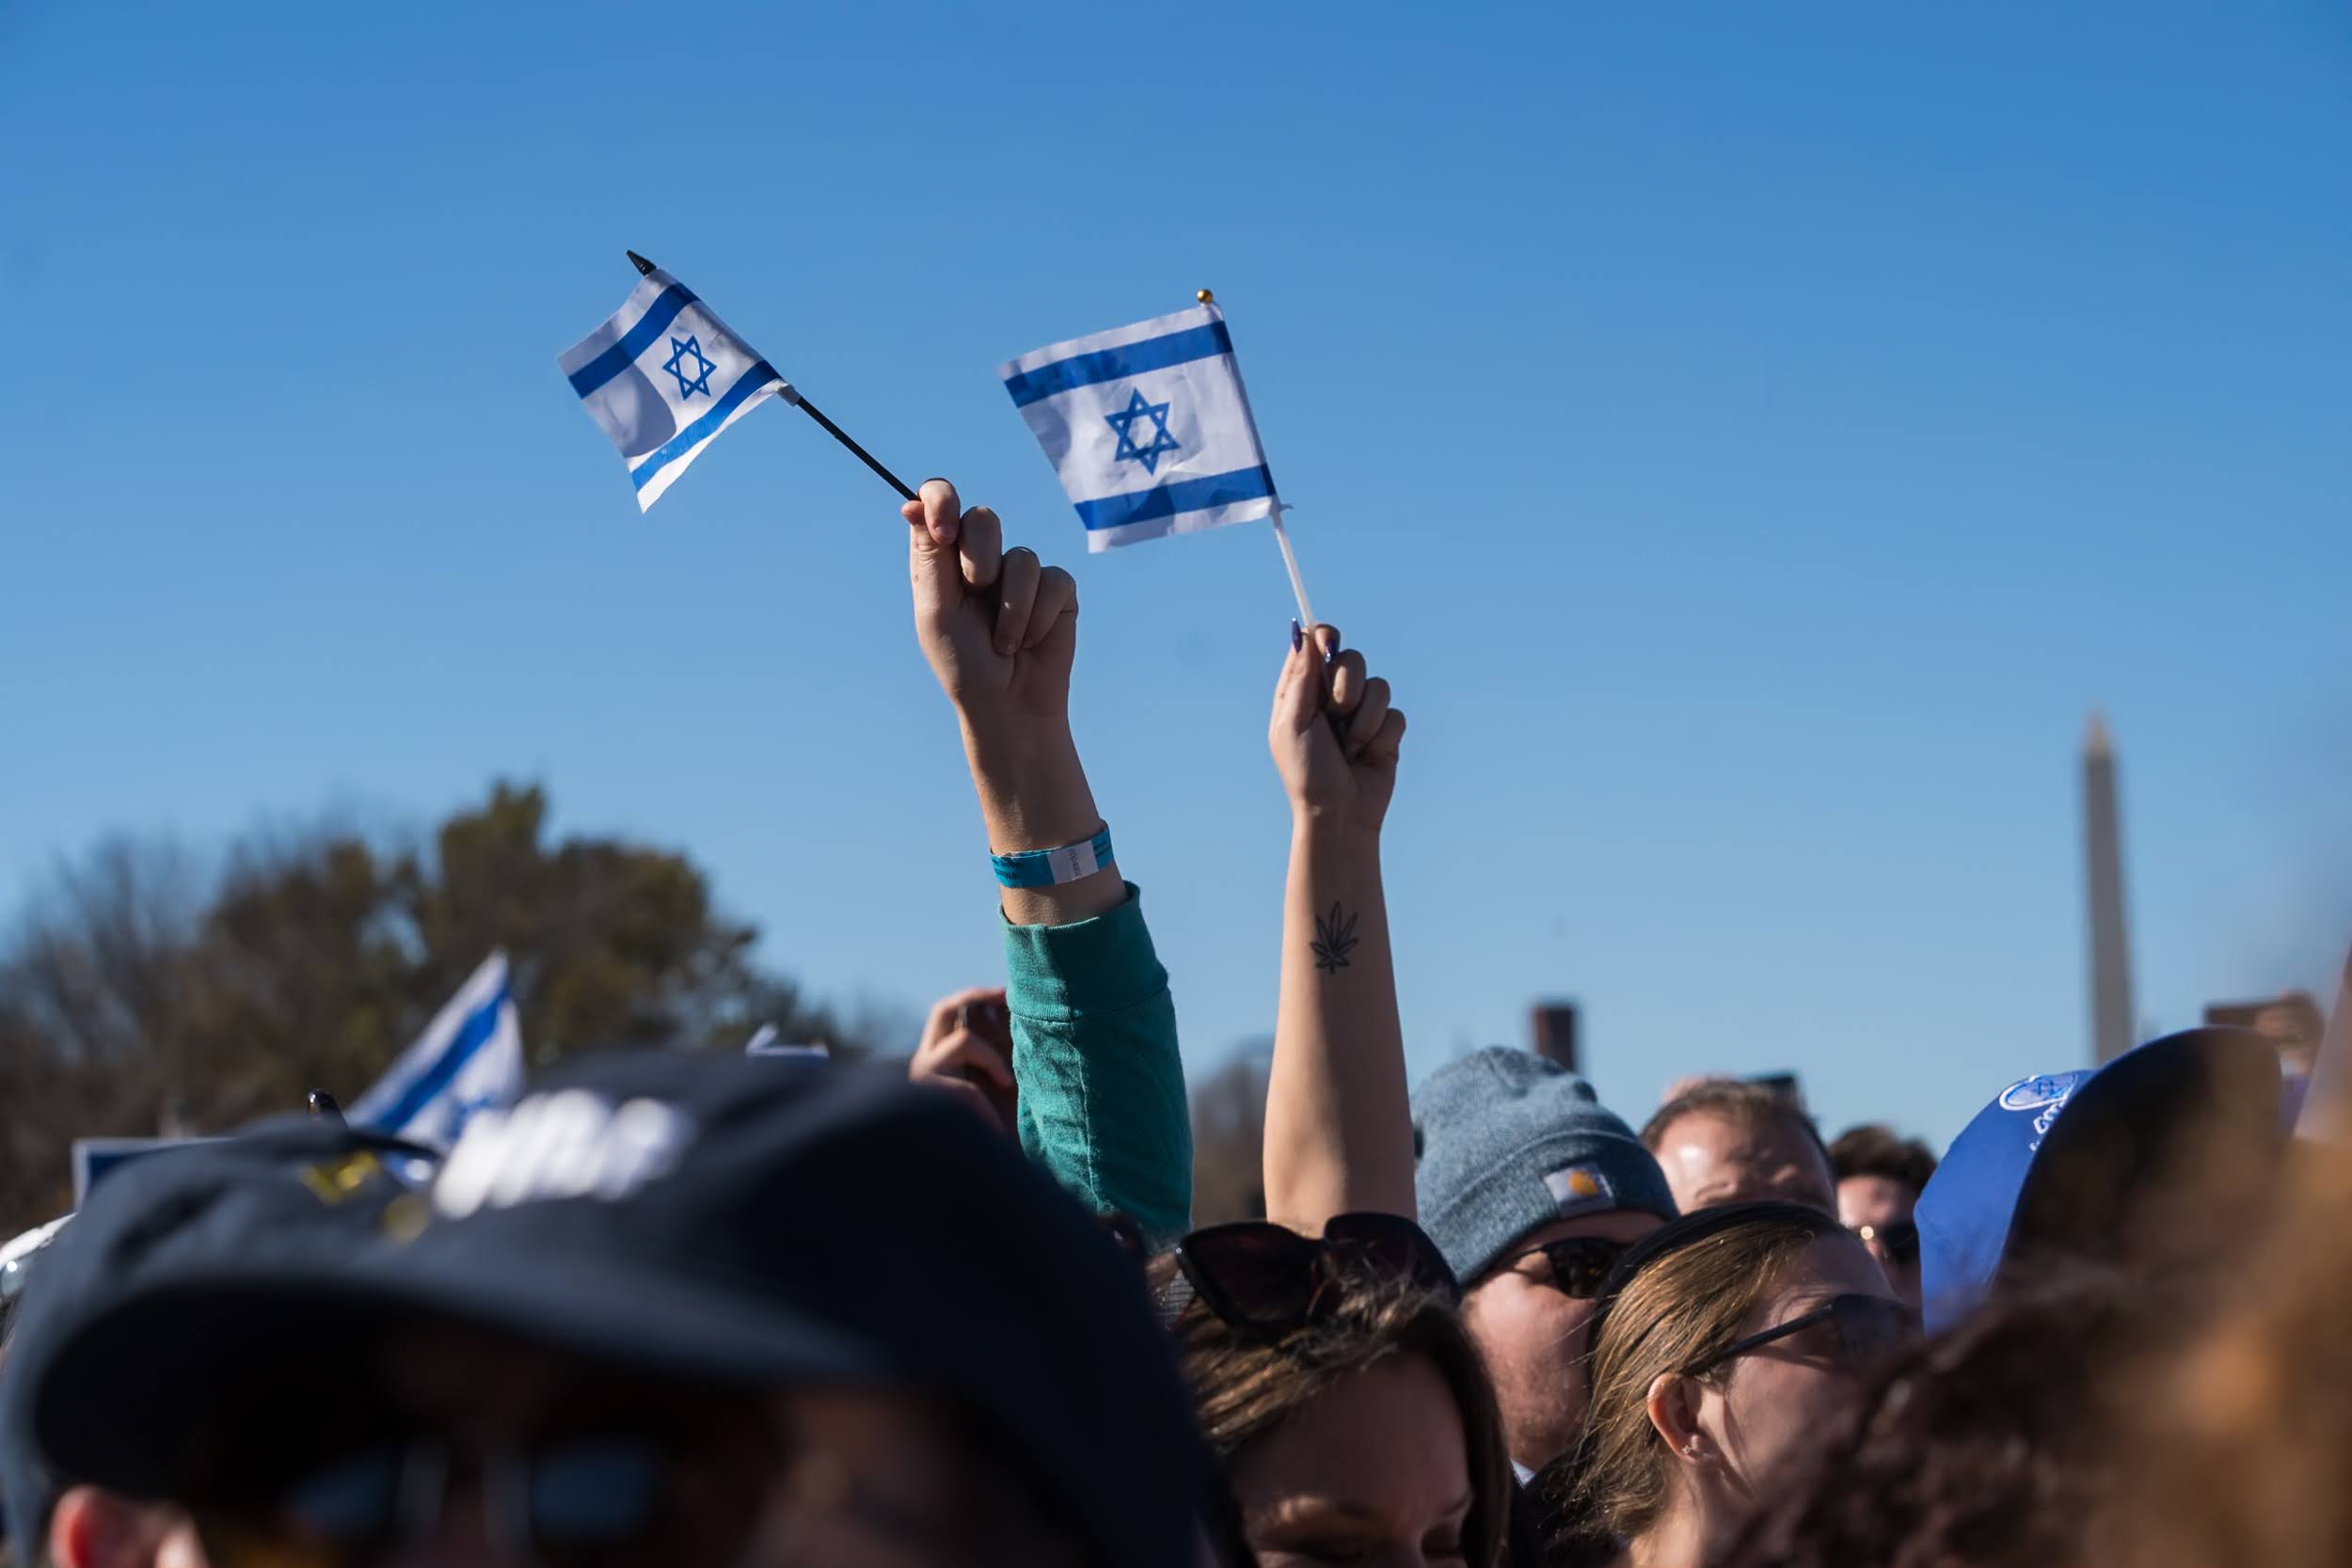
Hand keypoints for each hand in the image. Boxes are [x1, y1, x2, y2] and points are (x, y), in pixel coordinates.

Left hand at [902, 478, 1078, 744]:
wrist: (1008, 705)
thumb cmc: (965, 662)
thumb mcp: (937, 611)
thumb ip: (930, 557)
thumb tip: (911, 505)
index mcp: (945, 558)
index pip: (939, 501)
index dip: (942, 501)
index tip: (944, 533)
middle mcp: (983, 558)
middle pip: (984, 519)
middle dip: (980, 560)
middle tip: (976, 594)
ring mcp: (1022, 573)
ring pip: (1023, 557)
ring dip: (1011, 608)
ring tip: (1004, 642)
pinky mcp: (1057, 590)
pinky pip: (1053, 580)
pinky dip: (1038, 617)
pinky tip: (1030, 641)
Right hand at [906, 985, 1017, 1135]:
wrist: (964, 1187)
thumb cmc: (987, 1146)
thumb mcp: (998, 1096)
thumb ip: (1002, 1063)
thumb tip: (1027, 1024)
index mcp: (940, 1061)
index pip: (952, 1013)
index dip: (979, 997)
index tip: (1009, 992)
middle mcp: (924, 1065)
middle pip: (943, 1009)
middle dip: (976, 995)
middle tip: (1010, 994)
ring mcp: (920, 1081)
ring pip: (961, 1042)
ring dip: (993, 1058)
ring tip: (1009, 1083)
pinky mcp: (923, 1103)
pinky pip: (965, 1089)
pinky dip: (985, 1105)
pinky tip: (998, 1131)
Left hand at [1270, 623, 1406, 834]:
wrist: (1339, 813)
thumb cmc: (1307, 771)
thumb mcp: (1294, 724)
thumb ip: (1301, 680)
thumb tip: (1305, 635)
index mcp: (1302, 691)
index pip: (1315, 644)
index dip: (1325, 637)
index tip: (1329, 644)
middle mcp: (1332, 696)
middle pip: (1352, 657)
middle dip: (1346, 687)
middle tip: (1335, 714)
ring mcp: (1361, 712)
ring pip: (1379, 686)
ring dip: (1364, 721)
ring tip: (1350, 748)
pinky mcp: (1385, 730)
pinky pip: (1395, 714)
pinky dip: (1381, 737)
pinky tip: (1367, 757)